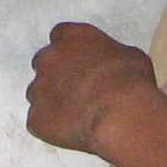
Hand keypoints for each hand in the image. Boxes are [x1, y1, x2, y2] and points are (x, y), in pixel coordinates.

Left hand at [27, 22, 161, 156]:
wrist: (118, 113)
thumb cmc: (130, 80)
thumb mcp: (130, 55)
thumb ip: (111, 54)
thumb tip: (114, 63)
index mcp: (71, 36)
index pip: (61, 36)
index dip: (71, 51)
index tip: (81, 63)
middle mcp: (48, 58)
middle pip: (44, 63)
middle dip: (57, 75)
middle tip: (77, 90)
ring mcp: (38, 88)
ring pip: (39, 93)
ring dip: (53, 101)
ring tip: (77, 114)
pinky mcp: (35, 117)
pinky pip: (39, 121)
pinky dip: (52, 126)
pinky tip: (73, 131)